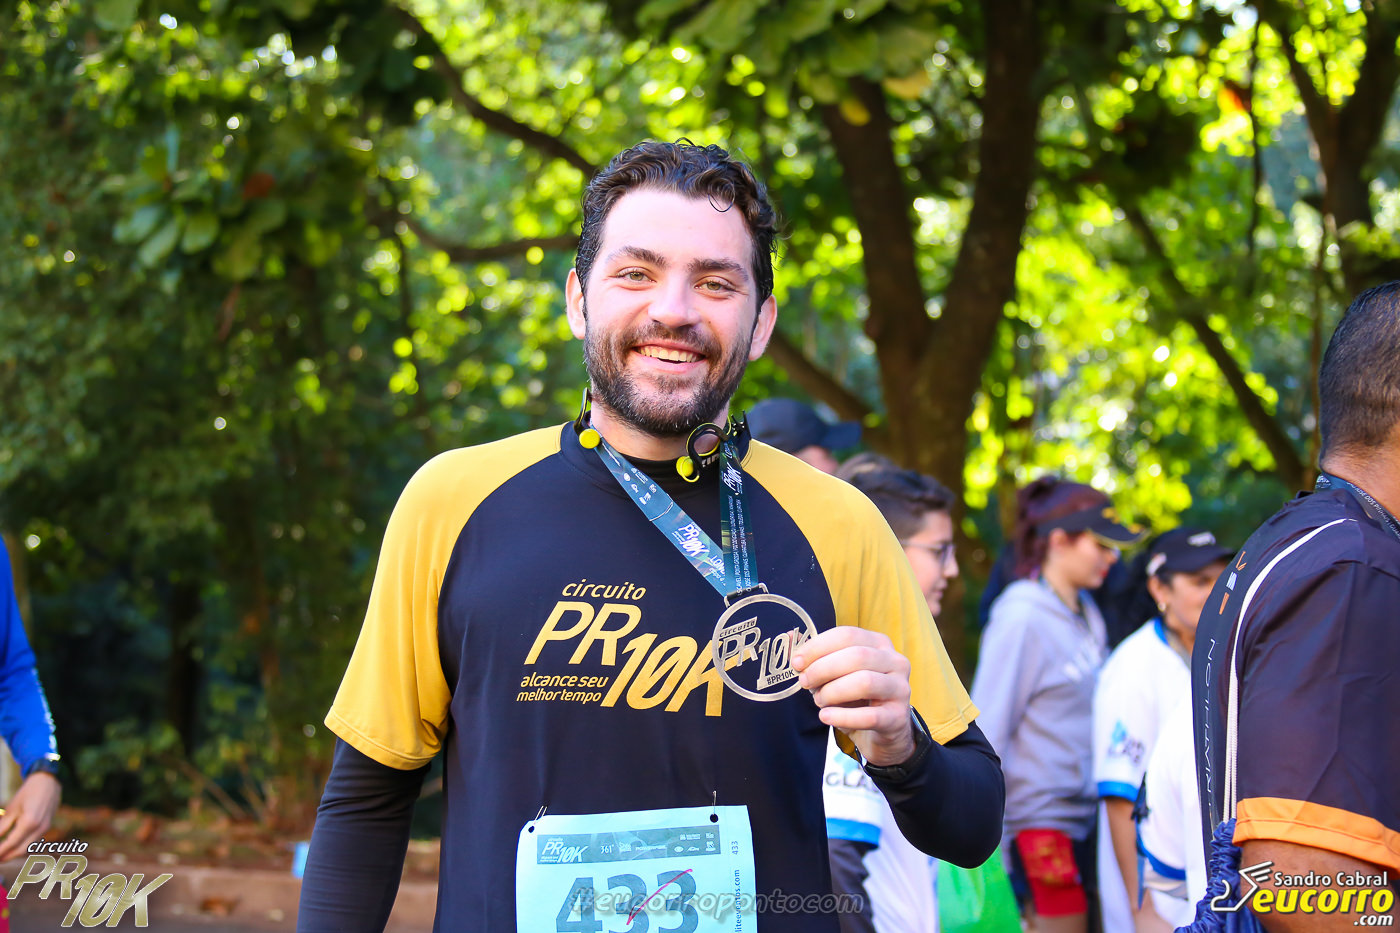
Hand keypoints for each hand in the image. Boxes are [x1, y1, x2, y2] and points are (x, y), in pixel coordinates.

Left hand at [0, 771, 61, 861]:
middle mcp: (40, 828)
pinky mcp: (47, 826)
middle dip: (7, 856)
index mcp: (30, 822)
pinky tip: (13, 844)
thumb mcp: (12, 808)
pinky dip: (22, 845)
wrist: (48, 782)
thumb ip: (3, 826)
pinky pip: (32, 841)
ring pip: (27, 847)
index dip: (1, 851)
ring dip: (14, 853)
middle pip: (20, 850)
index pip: (11, 843)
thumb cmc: (28, 792)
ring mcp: (45, 828)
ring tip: (2, 854)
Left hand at [791, 626, 913, 765]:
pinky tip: (825, 716)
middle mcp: (895, 661)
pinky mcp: (898, 717)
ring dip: (833, 692)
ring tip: (819, 701)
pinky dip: (842, 716)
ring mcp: (900, 689)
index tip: (796, 662)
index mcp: (879, 643)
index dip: (818, 646)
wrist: (884, 733)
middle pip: (856, 656)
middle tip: (805, 683)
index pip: (847, 635)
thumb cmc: (857, 698)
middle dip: (823, 669)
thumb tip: (790, 642)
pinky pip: (869, 716)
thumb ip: (819, 658)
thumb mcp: (839, 674)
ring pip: (864, 682)